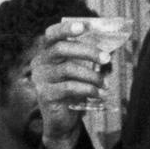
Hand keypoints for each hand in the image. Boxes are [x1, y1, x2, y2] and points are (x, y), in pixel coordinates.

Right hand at [31, 21, 106, 148]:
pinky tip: (99, 94)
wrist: (63, 122)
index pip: (51, 34)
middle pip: (62, 48)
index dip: (66, 28)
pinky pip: (69, 87)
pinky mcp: (45, 95)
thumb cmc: (73, 92)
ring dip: (92, 75)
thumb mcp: (78, 72)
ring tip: (105, 84)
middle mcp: (39, 63)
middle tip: (107, 58)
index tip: (84, 26)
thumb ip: (86, 58)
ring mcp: (40, 79)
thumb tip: (110, 46)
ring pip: (68, 69)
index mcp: (46, 53)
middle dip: (87, 51)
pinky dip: (88, 89)